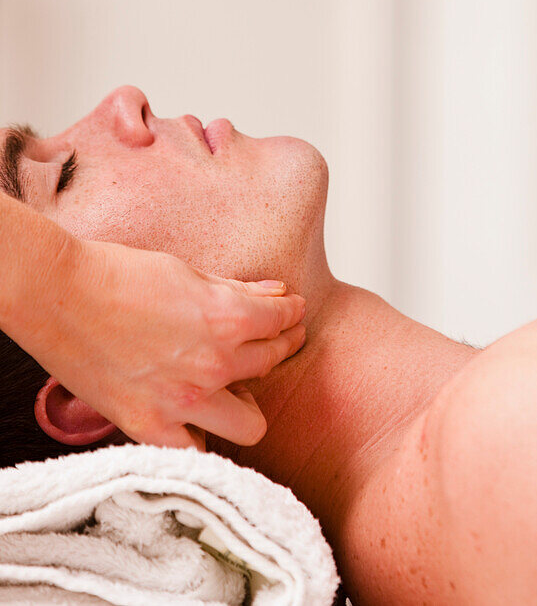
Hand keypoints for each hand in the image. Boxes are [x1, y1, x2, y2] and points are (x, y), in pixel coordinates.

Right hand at [14, 234, 305, 450]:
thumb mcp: (188, 272)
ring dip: (249, 401)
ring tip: (237, 385)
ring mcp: (184, 402)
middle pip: (272, 363)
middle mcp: (214, 365)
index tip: (290, 312)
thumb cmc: (117, 275)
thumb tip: (275, 292)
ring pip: (252, 424)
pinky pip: (199, 451)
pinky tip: (199, 418)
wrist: (58, 295)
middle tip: (274, 339)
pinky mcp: (150, 427)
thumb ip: (236, 289)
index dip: (291, 313)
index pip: (282, 321)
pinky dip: (203, 438)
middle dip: (279, 345)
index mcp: (227, 318)